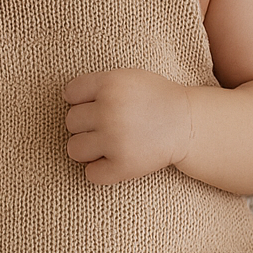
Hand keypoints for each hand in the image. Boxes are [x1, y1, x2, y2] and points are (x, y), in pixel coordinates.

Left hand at [63, 68, 192, 184]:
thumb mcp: (127, 77)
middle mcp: (110, 110)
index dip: (81, 101)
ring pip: (74, 149)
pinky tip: (113, 161)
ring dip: (87, 149)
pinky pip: (91, 174)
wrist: (187, 124)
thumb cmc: (153, 99)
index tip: (97, 105)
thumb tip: (65, 99)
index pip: (70, 94)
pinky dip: (100, 171)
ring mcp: (115, 139)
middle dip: (86, 125)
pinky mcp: (123, 166)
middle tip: (108, 126)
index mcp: (110, 84)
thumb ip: (97, 84)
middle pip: (71, 122)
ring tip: (106, 145)